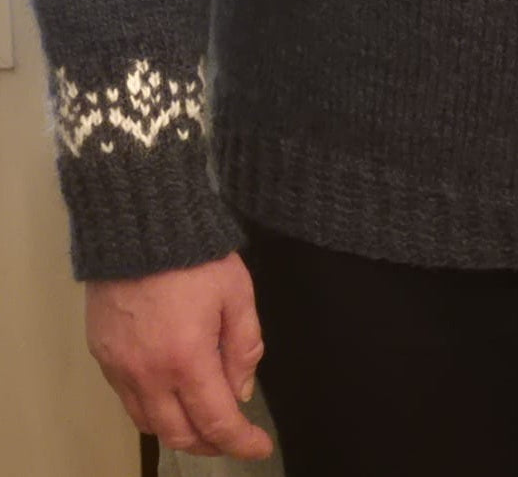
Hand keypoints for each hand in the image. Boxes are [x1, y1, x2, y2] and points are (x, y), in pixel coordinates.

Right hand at [85, 252, 272, 459]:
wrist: (140, 224)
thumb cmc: (196, 255)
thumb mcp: (237, 293)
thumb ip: (244, 346)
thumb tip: (241, 391)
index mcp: (186, 359)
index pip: (216, 421)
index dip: (241, 442)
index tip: (260, 447)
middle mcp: (147, 374)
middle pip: (178, 434)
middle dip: (211, 444)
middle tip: (234, 436)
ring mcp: (119, 368)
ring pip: (149, 423)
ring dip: (180, 430)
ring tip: (205, 420)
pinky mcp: (102, 355)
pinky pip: (128, 399)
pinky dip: (153, 408)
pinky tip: (172, 395)